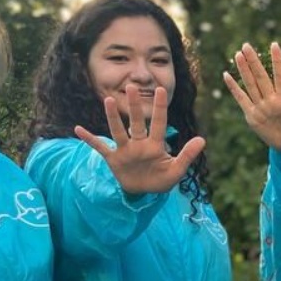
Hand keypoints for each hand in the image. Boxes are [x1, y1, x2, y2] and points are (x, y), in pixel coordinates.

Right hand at [74, 83, 205, 194]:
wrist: (143, 193)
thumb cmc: (161, 180)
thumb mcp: (176, 171)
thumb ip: (188, 156)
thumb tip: (202, 140)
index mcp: (155, 145)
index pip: (159, 123)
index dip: (160, 108)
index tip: (161, 90)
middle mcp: (139, 144)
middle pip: (136, 122)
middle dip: (135, 106)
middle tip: (133, 87)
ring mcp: (125, 150)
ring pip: (118, 131)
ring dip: (113, 117)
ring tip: (109, 100)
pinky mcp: (114, 159)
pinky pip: (100, 147)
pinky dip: (90, 140)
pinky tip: (78, 129)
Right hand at [224, 42, 280, 153]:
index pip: (280, 76)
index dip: (277, 61)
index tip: (274, 45)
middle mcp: (271, 100)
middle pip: (261, 77)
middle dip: (254, 62)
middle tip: (246, 45)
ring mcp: (261, 107)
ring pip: (251, 85)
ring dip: (244, 70)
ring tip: (238, 54)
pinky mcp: (252, 116)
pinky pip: (241, 99)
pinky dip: (234, 88)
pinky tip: (227, 75)